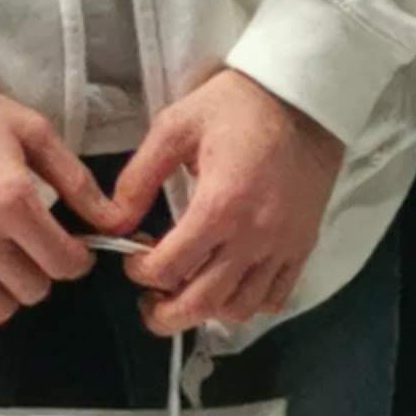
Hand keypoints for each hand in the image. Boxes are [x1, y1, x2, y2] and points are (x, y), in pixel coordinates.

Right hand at [0, 79, 133, 331]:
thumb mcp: (31, 130)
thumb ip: (76, 180)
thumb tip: (114, 221)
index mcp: (12, 199)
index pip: (65, 263)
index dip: (77, 257)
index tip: (71, 245)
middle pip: (34, 289)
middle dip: (43, 270)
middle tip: (32, 245)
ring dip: (8, 291)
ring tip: (3, 263)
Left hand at [110, 66, 342, 334]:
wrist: (304, 100)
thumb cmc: (235, 107)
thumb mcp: (175, 127)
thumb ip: (139, 178)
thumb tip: (111, 222)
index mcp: (220, 205)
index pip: (169, 267)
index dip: (139, 272)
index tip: (132, 257)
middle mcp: (254, 236)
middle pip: (203, 303)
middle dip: (165, 315)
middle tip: (148, 304)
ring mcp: (283, 247)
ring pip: (239, 309)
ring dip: (206, 312)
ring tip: (186, 293)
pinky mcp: (303, 247)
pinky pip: (275, 298)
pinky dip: (247, 304)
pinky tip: (227, 286)